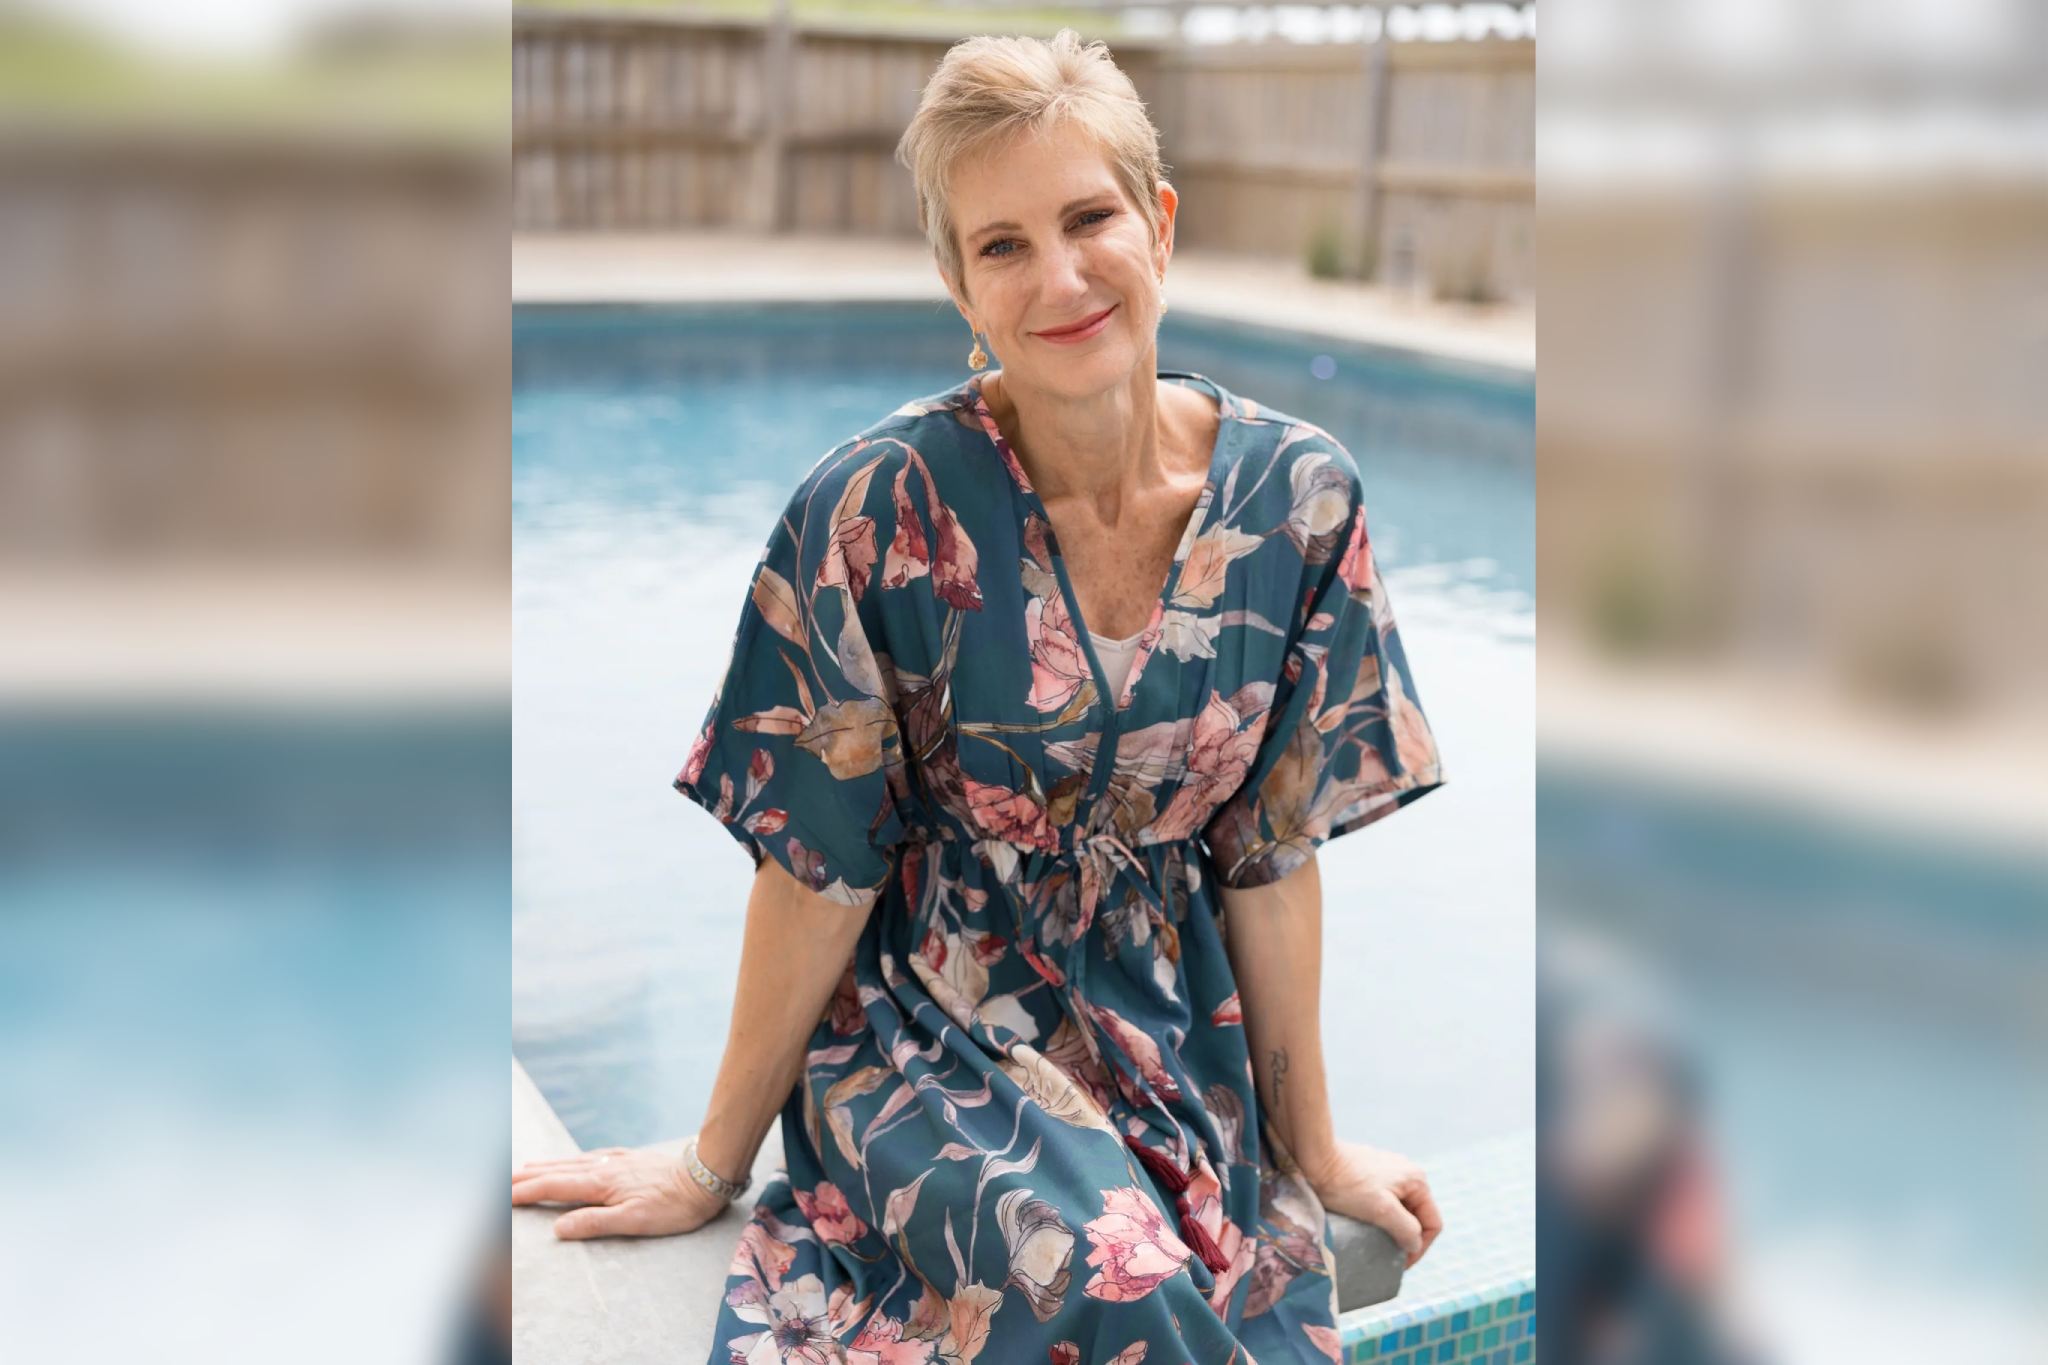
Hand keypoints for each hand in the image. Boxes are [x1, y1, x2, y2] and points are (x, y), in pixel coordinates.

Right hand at [511, 1143, 728, 1239]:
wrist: (705, 1176)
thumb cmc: (674, 1205)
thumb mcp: (635, 1221)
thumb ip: (595, 1223)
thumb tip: (558, 1228)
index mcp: (601, 1184)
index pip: (553, 1188)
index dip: (525, 1193)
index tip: (500, 1196)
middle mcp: (604, 1168)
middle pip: (556, 1172)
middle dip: (527, 1178)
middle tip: (500, 1181)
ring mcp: (616, 1161)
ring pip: (572, 1162)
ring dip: (545, 1166)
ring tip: (525, 1168)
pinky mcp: (630, 1158)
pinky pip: (591, 1157)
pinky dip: (572, 1160)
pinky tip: (572, 1161)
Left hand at [1306, 1141, 1443, 1267]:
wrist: (1314, 1157)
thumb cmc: (1346, 1184)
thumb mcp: (1382, 1211)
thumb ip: (1406, 1229)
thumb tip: (1415, 1244)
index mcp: (1417, 1181)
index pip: (1433, 1223)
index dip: (1420, 1248)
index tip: (1400, 1264)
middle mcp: (1408, 1173)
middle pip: (1418, 1216)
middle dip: (1406, 1238)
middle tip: (1388, 1255)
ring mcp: (1389, 1171)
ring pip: (1401, 1209)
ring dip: (1392, 1227)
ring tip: (1375, 1241)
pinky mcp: (1371, 1172)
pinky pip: (1384, 1200)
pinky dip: (1380, 1215)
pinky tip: (1365, 1223)